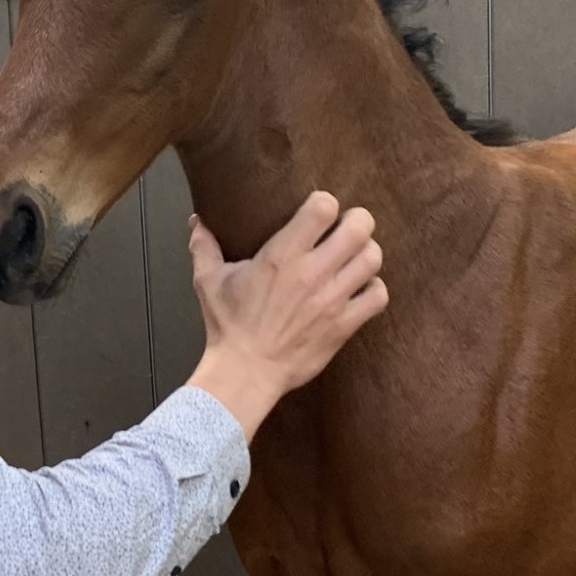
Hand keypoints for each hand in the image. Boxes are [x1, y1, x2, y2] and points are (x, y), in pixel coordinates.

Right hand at [186, 190, 386, 437]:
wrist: (246, 372)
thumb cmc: (227, 326)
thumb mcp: (208, 281)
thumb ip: (204, 246)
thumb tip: (197, 220)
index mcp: (281, 256)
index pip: (323, 208)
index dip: (325, 203)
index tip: (318, 211)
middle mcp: (312, 273)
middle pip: (359, 228)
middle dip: (357, 221)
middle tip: (347, 226)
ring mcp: (332, 300)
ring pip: (372, 259)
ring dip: (367, 253)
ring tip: (355, 256)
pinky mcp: (344, 325)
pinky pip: (378, 296)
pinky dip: (374, 289)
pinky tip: (360, 288)